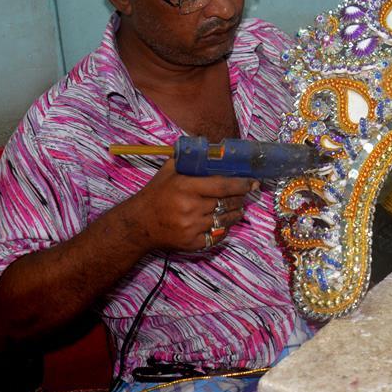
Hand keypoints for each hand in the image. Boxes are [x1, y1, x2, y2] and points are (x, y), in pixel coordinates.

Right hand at [121, 159, 258, 252]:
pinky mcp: (192, 243)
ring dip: (235, 212)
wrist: (139, 224)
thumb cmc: (156, 194)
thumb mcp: (168, 171)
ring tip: (237, 206)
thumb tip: (211, 147)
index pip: (223, 186)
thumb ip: (188, 158)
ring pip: (225, 219)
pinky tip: (223, 221)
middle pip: (228, 203)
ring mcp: (192, 227)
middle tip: (246, 193)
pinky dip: (224, 228)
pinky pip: (218, 235)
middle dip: (240, 198)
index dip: (241, 184)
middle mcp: (190, 208)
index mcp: (186, 187)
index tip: (252, 182)